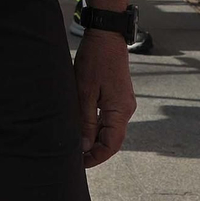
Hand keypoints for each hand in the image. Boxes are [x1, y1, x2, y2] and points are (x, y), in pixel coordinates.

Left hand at [74, 29, 135, 167]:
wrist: (106, 37)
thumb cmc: (94, 61)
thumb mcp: (84, 91)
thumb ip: (85, 120)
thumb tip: (84, 146)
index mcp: (120, 111)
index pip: (112, 145)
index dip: (96, 157)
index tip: (80, 164)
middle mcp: (125, 110)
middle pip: (112, 140)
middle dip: (94, 151)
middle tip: (74, 157)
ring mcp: (123, 103)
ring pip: (110, 129)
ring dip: (94, 139)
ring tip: (75, 144)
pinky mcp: (117, 97)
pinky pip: (108, 118)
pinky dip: (96, 127)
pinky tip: (82, 127)